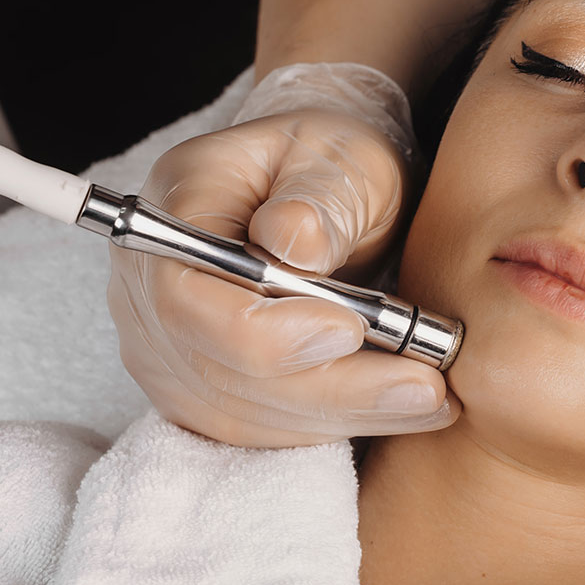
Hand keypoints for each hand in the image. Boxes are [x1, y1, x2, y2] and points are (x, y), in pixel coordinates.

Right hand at [106, 64, 458, 446]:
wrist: (324, 190)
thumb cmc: (331, 161)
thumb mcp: (342, 154)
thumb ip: (322, 195)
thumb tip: (295, 243)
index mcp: (170, 216)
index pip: (186, 301)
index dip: (263, 333)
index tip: (351, 329)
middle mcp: (150, 294)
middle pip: (222, 372)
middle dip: (332, 387)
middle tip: (425, 385)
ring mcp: (172, 352)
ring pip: (252, 413)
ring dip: (350, 413)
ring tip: (435, 398)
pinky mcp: (210, 392)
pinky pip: (269, 430)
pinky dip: (342, 422)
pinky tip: (408, 407)